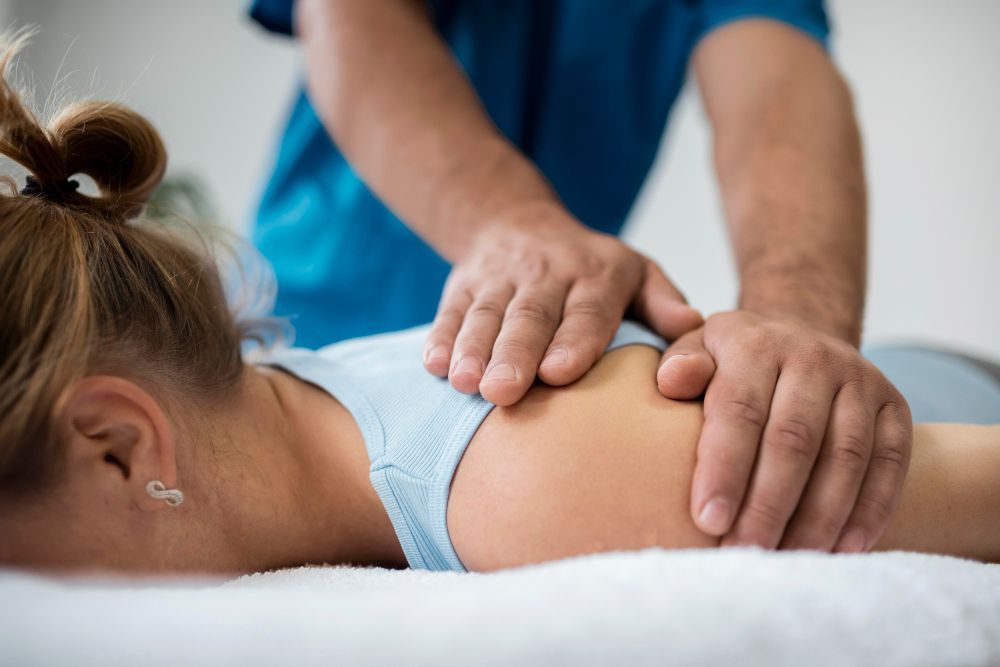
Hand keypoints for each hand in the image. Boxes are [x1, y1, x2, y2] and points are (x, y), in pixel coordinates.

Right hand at [423, 211, 702, 404]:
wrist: (516, 222)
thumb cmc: (590, 269)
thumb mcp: (635, 273)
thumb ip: (663, 302)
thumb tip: (694, 327)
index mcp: (596, 274)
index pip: (587, 308)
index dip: (573, 339)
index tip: (560, 373)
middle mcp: (547, 271)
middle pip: (530, 315)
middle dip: (515, 353)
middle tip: (504, 392)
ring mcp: (499, 276)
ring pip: (486, 313)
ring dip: (473, 349)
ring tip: (466, 383)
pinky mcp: (462, 283)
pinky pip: (450, 309)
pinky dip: (441, 336)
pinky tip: (435, 365)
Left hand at [657, 310, 912, 552]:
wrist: (798, 337)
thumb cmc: (732, 362)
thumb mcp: (698, 351)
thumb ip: (681, 366)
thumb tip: (671, 382)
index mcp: (757, 344)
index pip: (739, 411)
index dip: (724, 469)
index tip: (708, 520)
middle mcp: (814, 357)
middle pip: (793, 440)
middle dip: (768, 504)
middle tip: (745, 552)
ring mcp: (861, 380)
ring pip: (845, 457)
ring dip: (818, 517)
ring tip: (790, 559)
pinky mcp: (895, 406)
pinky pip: (891, 463)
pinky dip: (871, 510)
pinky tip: (844, 549)